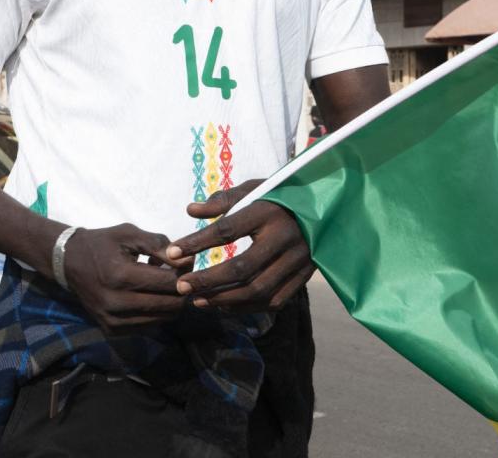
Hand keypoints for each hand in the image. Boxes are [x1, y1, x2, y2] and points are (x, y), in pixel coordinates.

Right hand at [61, 224, 189, 334]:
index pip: (168, 282)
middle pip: (170, 305)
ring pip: (163, 319)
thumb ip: (159, 245)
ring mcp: (113, 321)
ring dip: (170, 303)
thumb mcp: (129, 234)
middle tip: (180, 276)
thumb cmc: (102, 244)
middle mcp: (116, 303)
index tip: (185, 264)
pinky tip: (149, 296)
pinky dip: (157, 312)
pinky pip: (149, 326)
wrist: (69, 263)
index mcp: (120, 275)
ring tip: (162, 285)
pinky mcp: (112, 331)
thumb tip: (188, 261)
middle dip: (182, 290)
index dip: (184, 273)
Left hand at [166, 180, 313, 313]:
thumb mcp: (255, 189)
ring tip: (197, 300)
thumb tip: (190, 211)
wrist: (326, 208)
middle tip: (181, 287)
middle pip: (242, 268)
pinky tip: (223, 305)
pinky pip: (274, 301)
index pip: (227, 231)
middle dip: (207, 281)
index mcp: (269, 212)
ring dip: (224, 299)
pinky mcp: (305, 277)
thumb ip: (223, 200)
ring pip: (257, 290)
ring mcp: (299, 260)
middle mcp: (285, 238)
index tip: (171, 253)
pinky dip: (246, 307)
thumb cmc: (280, 197)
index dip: (197, 243)